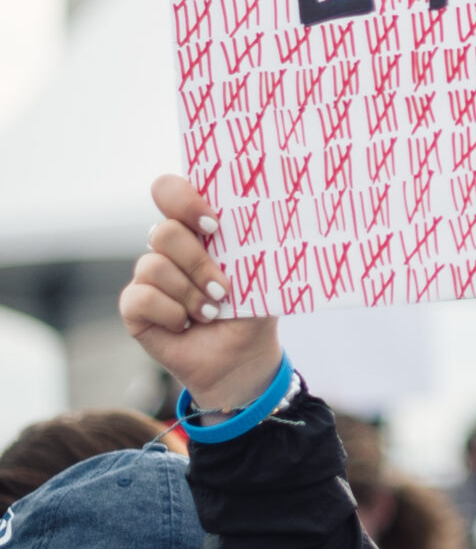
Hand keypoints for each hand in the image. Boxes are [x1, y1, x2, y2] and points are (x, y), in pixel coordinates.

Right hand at [119, 175, 282, 413]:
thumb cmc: (251, 308)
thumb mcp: (261, 275)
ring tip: (211, 313)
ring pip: (153, 266)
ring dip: (190, 294)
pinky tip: (185, 324)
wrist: (241, 357)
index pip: (170, 191)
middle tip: (222, 289)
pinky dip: (170, 313)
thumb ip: (256, 244)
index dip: (184, 200)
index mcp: (196, 228)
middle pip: (164, 232)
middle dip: (197, 263)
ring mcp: (148, 275)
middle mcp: (168, 247)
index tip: (214, 225)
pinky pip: (140, 297)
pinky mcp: (134, 306)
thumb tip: (268, 216)